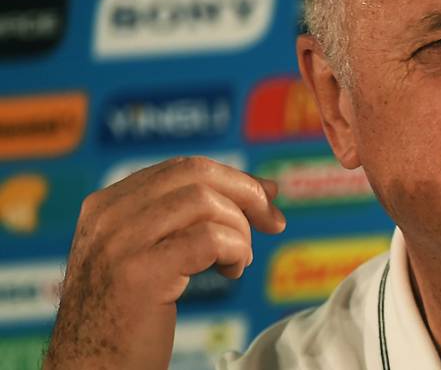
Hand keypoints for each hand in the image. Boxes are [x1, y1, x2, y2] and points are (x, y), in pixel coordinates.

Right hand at [44, 156, 286, 369]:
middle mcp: (109, 215)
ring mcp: (121, 242)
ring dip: (239, 230)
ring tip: (238, 262)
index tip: (267, 197)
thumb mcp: (146, 255)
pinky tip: (231, 271)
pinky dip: (234, 250)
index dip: (234, 178)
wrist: (92, 369)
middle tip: (272, 223)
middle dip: (247, 193)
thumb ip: (187, 219)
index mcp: (108, 205)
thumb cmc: (126, 317)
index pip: (183, 168)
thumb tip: (265, 189)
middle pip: (197, 173)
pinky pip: (209, 239)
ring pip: (205, 202)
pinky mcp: (141, 273)